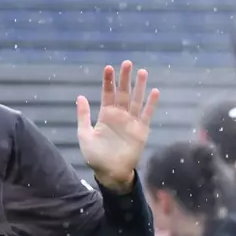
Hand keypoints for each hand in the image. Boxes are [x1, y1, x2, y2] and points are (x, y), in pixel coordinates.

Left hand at [77, 62, 158, 191]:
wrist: (110, 173)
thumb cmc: (96, 156)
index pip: (108, 94)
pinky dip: (151, 104)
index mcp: (106, 115)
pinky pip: (147, 115)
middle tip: (127, 62)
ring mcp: (131, 122)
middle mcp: (120, 116)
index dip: (108, 81)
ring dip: (139, 86)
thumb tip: (80, 96)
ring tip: (142, 72)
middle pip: (123, 93)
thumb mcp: (85, 135)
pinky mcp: (141, 131)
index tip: (108, 67)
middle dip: (124, 78)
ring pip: (136, 100)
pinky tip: (154, 92)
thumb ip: (83, 116)